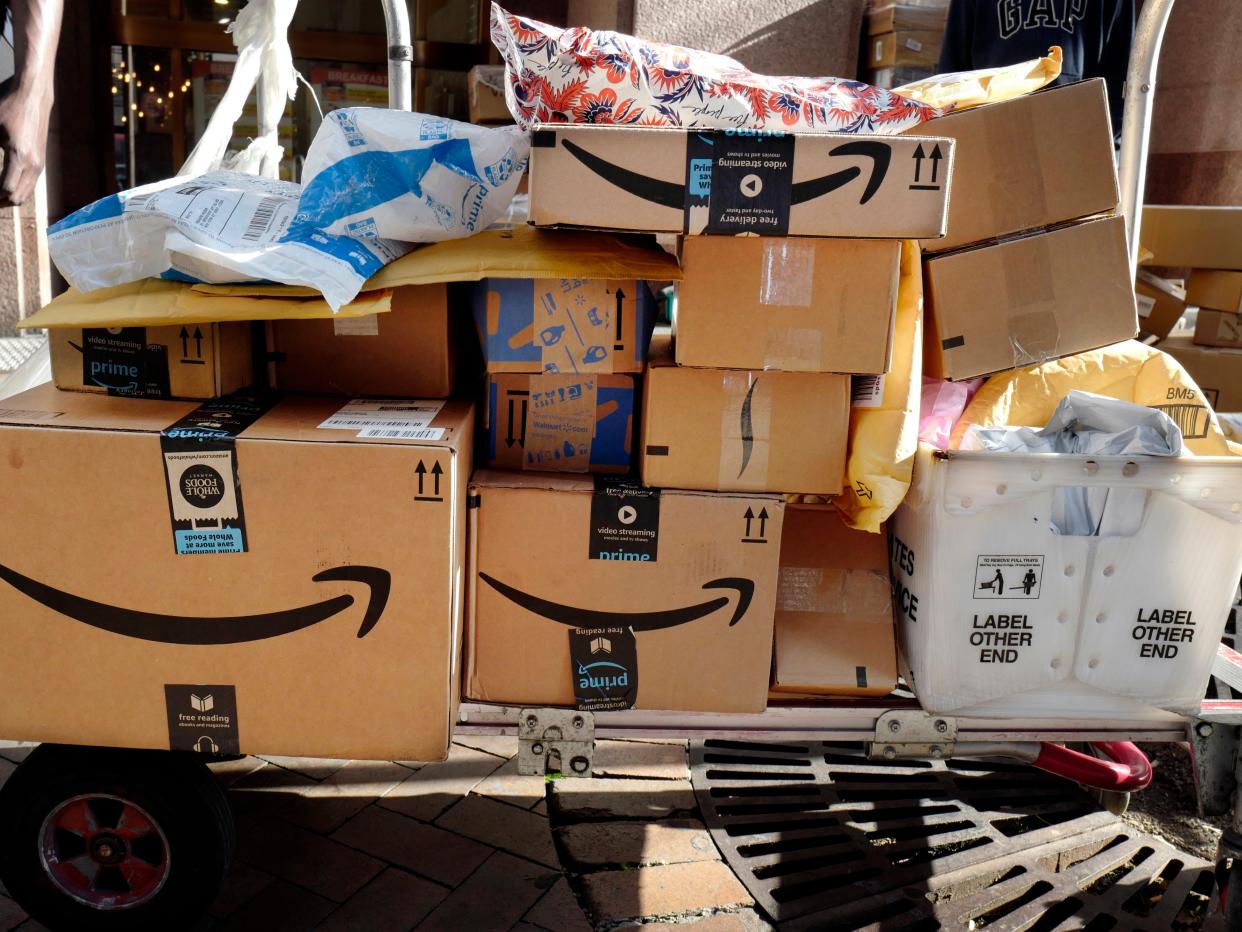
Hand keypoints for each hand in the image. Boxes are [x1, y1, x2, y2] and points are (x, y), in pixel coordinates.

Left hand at [0, 87, 51, 207]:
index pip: (5, 188)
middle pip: (16, 198)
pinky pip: (28, 187)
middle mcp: (33, 164)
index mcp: (19, 155)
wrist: (34, 98)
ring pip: (24, 195)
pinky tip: (2, 187)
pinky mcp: (40, 163)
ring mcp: (39, 165)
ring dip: (7, 199)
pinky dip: (15, 191)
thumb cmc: (9, 107)